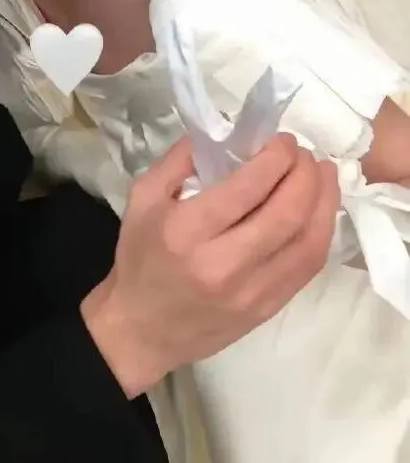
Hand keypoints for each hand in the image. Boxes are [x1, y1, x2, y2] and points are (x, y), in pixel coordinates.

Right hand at [82, 133, 338, 396]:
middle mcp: (222, 263)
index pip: (247, 188)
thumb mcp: (141, 198)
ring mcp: (251, 291)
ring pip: (307, 242)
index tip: (282, 141)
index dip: (275, 158)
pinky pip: (308, 267)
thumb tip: (220, 134)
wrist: (141, 327)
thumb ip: (177, 160)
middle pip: (285, 214)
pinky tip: (318, 210)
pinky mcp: (267, 308)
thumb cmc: (139, 257)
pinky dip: (320, 232)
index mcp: (186, 231)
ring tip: (322, 174)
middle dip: (304, 175)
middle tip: (303, 154)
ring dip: (323, 201)